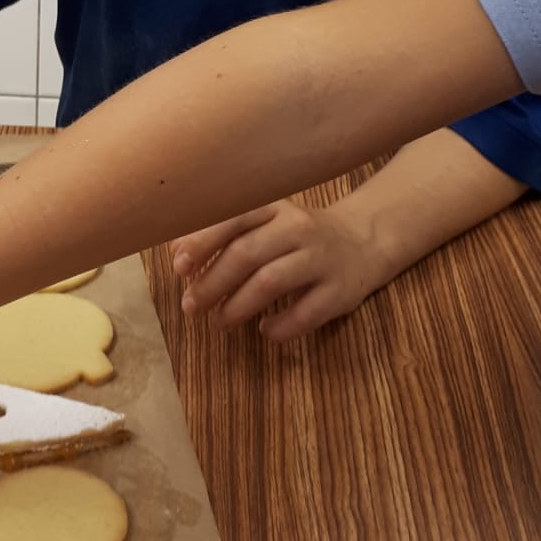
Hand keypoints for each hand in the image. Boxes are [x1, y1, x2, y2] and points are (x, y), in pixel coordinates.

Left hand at [172, 196, 385, 342]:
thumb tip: (177, 253)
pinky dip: (281, 325)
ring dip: (238, 305)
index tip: (179, 267)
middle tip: (190, 306)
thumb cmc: (297, 237)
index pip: (234, 219)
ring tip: (219, 322)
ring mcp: (321, 258)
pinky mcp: (340, 290)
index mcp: (275, 208)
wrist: (363, 242)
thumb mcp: (266, 223)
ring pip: (272, 281)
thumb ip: (224, 233)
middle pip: (247, 254)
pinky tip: (265, 331)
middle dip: (212, 282)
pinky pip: (306, 312)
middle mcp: (298, 228)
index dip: (202, 243)